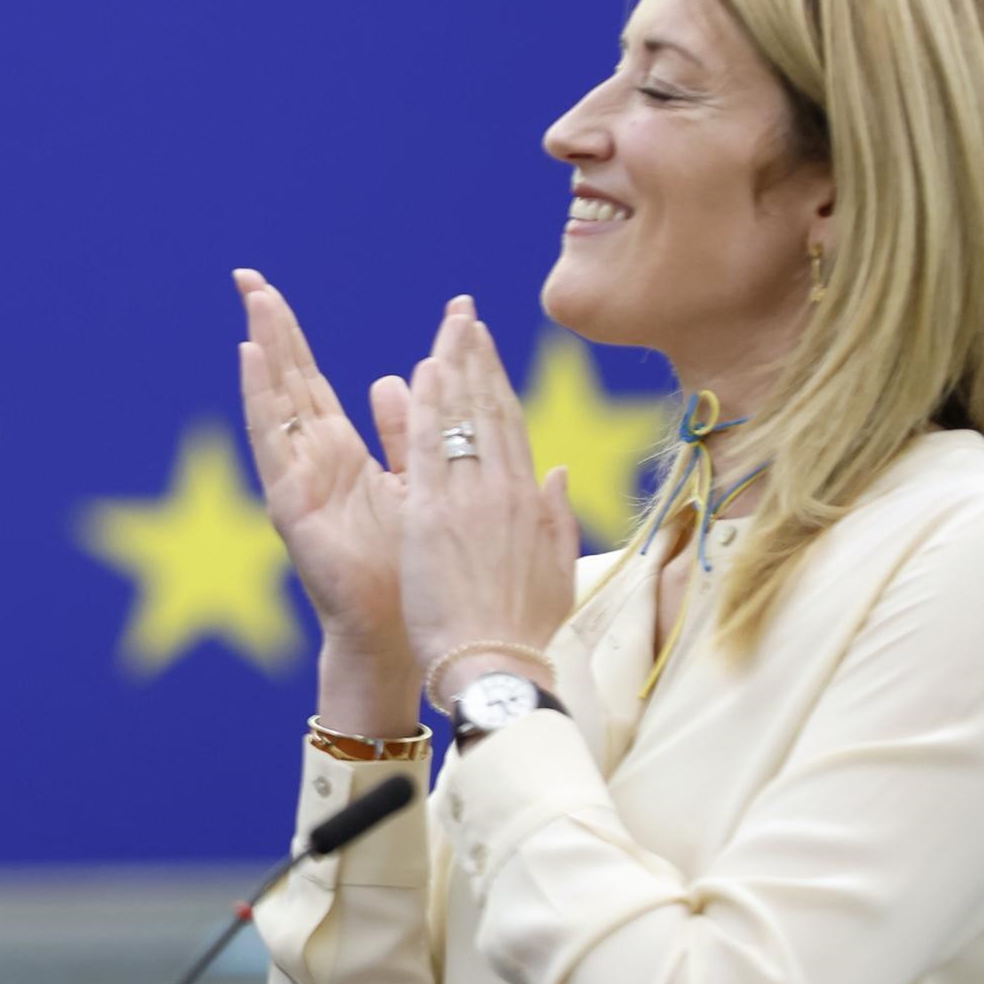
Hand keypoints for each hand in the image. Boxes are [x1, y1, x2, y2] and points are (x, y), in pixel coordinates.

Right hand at [236, 270, 410, 657]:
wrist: (413, 630)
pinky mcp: (291, 504)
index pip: (309, 380)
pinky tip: (251, 357)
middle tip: (247, 277)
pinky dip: (260, 397)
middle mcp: (311, 461)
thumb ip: (403, 432)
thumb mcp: (416, 482)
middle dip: (269, 328)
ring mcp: (297, 480)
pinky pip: (272, 441)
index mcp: (340, 454)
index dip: (293, 336)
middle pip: (284, 380)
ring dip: (264, 347)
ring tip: (252, 298)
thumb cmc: (414, 569)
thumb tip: (394, 376)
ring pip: (276, 399)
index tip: (277, 289)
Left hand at [399, 298, 580, 705]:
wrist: (498, 669)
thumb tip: (557, 471)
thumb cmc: (521, 630)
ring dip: (455, 368)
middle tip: (465, 314)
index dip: (496, 381)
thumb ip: (553, 516)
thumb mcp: (551, 569)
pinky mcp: (435, 517)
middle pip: (490, 411)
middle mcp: (505, 492)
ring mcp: (471, 501)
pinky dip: (430, 407)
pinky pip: (431, 450)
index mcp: (529, 503)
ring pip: (464, 421)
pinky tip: (425, 370)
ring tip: (447, 326)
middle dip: (477, 358)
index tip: (484, 345)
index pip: (511, 426)